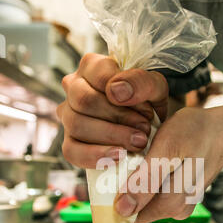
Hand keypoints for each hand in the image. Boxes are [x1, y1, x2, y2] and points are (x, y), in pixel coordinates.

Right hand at [56, 53, 167, 167]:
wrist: (148, 127)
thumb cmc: (147, 102)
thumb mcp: (155, 87)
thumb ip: (141, 82)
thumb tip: (115, 92)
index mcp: (91, 66)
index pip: (99, 74)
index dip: (125, 94)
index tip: (147, 109)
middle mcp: (73, 88)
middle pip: (84, 100)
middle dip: (119, 118)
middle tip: (144, 129)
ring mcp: (68, 116)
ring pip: (77, 124)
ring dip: (112, 136)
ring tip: (138, 142)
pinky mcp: (69, 143)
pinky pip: (72, 151)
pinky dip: (97, 156)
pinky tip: (119, 156)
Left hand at [115, 105, 222, 222]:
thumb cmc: (196, 133)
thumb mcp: (168, 150)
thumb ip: (146, 181)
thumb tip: (123, 210)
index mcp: (172, 203)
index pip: (131, 216)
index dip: (113, 199)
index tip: (106, 178)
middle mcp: (177, 210)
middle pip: (136, 207)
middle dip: (125, 186)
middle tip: (124, 159)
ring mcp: (180, 204)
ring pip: (145, 199)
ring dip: (135, 181)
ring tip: (139, 156)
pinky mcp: (181, 196)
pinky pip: (155, 192)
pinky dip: (147, 178)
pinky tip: (149, 161)